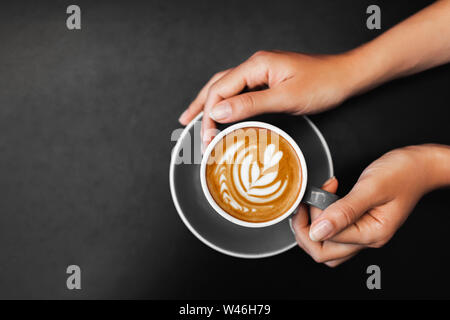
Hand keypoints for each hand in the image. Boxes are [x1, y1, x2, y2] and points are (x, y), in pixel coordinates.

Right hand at [178, 51, 354, 146]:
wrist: (347, 77)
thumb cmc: (324, 84)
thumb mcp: (286, 97)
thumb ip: (251, 104)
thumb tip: (218, 111)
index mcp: (257, 65)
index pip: (220, 89)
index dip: (208, 113)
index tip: (207, 136)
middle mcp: (256, 66)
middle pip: (217, 85)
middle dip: (200, 106)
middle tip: (186, 125)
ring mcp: (261, 72)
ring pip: (225, 87)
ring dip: (208, 102)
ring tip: (193, 117)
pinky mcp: (268, 80)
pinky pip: (239, 91)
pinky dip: (226, 103)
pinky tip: (222, 111)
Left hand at [292, 145, 447, 266]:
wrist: (419, 166)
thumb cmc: (402, 173)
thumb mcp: (371, 188)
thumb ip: (344, 211)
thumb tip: (318, 231)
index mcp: (371, 234)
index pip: (327, 241)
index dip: (313, 218)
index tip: (314, 196)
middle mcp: (368, 239)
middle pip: (323, 252)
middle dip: (307, 228)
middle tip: (307, 202)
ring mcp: (364, 233)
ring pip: (327, 246)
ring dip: (313, 226)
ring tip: (314, 201)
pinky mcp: (361, 224)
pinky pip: (335, 233)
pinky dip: (324, 220)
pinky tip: (325, 200)